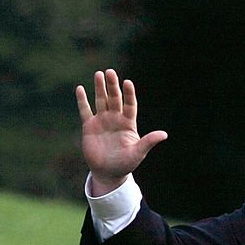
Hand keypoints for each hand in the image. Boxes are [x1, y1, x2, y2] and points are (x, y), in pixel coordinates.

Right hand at [75, 69, 167, 192]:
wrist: (108, 172)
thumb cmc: (126, 163)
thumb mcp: (138, 153)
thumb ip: (148, 141)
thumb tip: (164, 134)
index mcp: (128, 124)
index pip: (129, 105)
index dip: (129, 94)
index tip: (128, 82)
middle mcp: (115, 119)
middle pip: (114, 99)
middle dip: (112, 86)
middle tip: (110, 72)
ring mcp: (102, 121)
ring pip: (101, 101)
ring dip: (100, 88)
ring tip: (99, 74)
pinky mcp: (89, 126)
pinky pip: (85, 110)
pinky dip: (82, 100)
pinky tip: (80, 88)